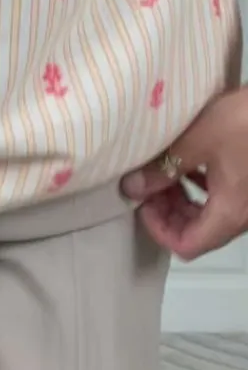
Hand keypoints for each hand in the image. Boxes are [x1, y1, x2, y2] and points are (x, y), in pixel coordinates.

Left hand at [121, 88, 247, 259]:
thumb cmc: (247, 122)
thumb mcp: (198, 141)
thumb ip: (164, 167)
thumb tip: (132, 187)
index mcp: (229, 214)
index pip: (186, 246)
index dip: (158, 228)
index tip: (142, 201)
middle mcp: (242, 216)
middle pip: (197, 233)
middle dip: (167, 211)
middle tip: (148, 182)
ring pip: (209, 215)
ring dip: (182, 198)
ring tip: (165, 168)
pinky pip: (222, 198)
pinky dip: (200, 186)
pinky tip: (191, 161)